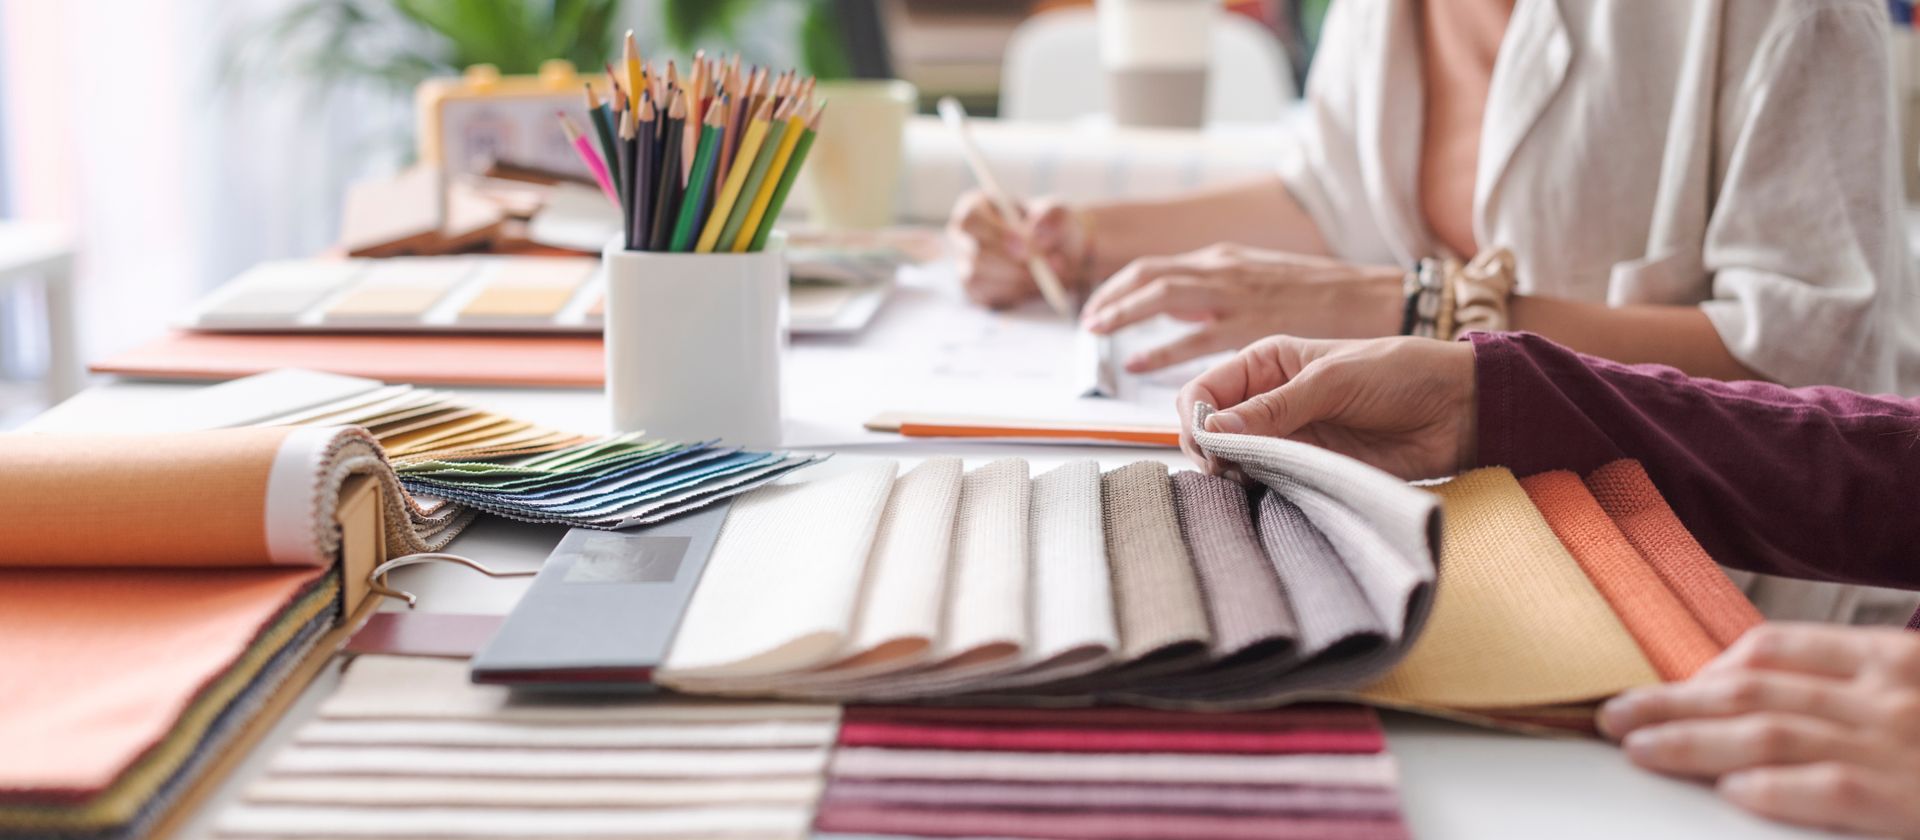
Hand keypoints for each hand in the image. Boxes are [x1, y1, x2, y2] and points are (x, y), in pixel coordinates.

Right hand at [946, 191, 1090, 308]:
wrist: (1057, 256)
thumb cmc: (1052, 228)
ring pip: (977, 277)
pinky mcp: (973, 289)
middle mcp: (962, 236)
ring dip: (1014, 279)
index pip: (971, 219)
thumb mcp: (1059, 215)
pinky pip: (985, 295)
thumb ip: (1052, 217)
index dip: (995, 234)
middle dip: (1010, 264)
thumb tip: (1036, 233)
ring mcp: (964, 264)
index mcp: (975, 207)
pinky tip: (1030, 285)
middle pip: (973, 253)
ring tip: (1044, 276)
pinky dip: (1011, 293)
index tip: (1025, 247)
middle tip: (1042, 270)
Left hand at [1082, 243, 1404, 372]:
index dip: (1121, 286)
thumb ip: (1222, 292)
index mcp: (1223, 260)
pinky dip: (1158, 350)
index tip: (1099, 305)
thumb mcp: (1261, 281)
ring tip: (1097, 332)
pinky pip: (1190, 338)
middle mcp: (1222, 270)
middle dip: (1111, 296)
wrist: (1374, 298)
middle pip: (1147, 274)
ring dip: (1123, 312)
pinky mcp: (1249, 324)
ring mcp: (1235, 295)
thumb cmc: (1322, 297)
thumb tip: (1187, 314)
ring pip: (1160, 294)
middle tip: (1088, 320)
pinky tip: (1136, 363)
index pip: (1155, 267)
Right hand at [1175, 335, 1475, 480]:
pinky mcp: (1309, 472)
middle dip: (1210, 451)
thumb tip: (1215, 430)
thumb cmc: (1401, 374)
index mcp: (1266, 365)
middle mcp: (1268, 402)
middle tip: (1230, 469)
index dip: (1196, 417)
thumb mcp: (1332, 379)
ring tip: (1252, 481)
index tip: (1210, 443)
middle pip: (1211, 432)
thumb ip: (1273, 407)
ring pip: (1234, 463)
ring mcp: (1287, 440)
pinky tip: (1268, 495)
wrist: (1459, 411)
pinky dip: (1260, 495)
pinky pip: (1268, 487)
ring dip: (1234, 475)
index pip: (1203, 390)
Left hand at [1599, 624, 1919, 836]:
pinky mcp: (1906, 801)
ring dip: (1693, 740)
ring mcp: (1894, 746)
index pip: (1776, 649)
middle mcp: (1883, 696)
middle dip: (1674, 702)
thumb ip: (1860, 689)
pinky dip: (1773, 787)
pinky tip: (1727, 791)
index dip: (1709, 669)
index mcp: (1890, 659)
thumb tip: (1775, 698)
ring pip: (1769, 734)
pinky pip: (1828, 788)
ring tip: (1638, 748)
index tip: (1669, 687)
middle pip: (1752, 690)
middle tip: (1616, 714)